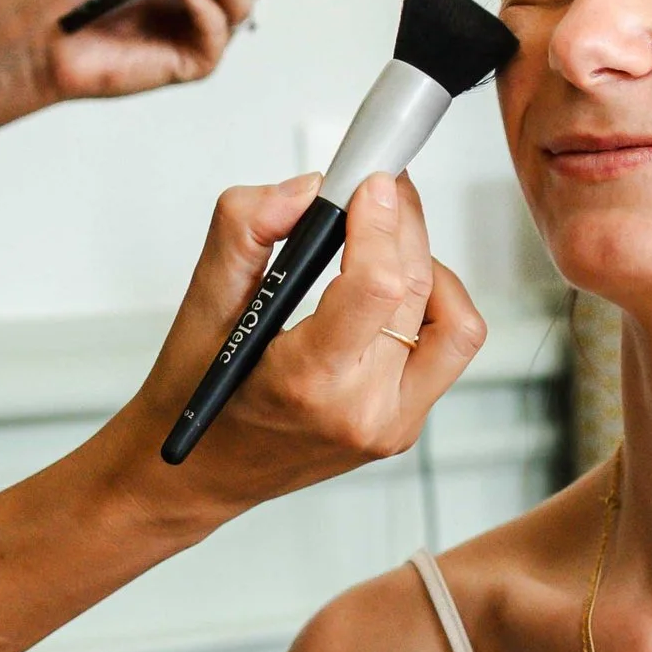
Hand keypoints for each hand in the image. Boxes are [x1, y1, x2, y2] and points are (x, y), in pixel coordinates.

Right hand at [109, 169, 486, 517]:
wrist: (203, 470)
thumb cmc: (200, 393)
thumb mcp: (202, 302)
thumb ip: (245, 230)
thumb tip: (309, 189)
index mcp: (307, 383)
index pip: (374, 287)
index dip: (381, 221)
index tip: (370, 181)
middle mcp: (362, 411)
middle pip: (416, 289)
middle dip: (402, 222)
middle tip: (377, 186)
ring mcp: (393, 424)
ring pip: (451, 318)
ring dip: (426, 262)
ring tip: (384, 238)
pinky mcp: (407, 424)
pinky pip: (449, 347)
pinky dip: (430, 302)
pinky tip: (391, 287)